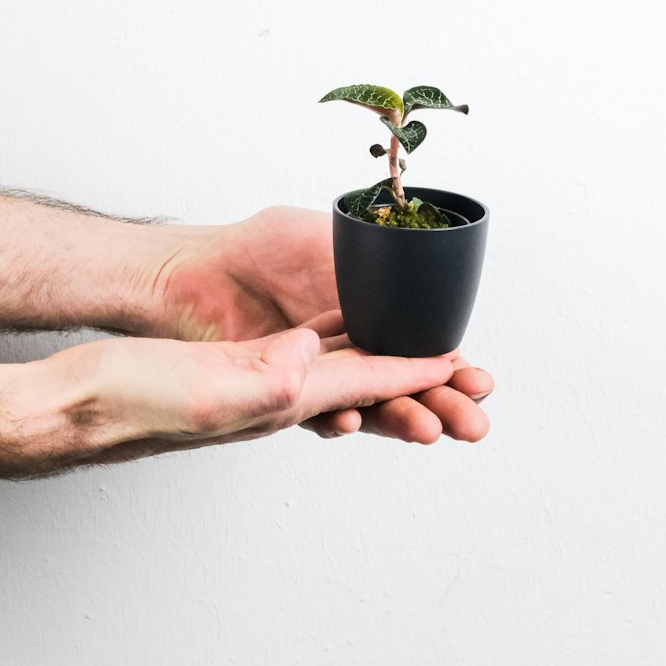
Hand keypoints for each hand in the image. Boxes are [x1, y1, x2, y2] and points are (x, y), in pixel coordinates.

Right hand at [22, 325, 456, 465]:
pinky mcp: (233, 364)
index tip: (461, 367)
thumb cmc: (128, 400)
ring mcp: (254, 381)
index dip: (415, 373)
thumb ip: (261, 378)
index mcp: (276, 398)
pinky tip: (342, 334)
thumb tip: (307, 355)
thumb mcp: (201, 389)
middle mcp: (274, 393)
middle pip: (364, 386)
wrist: (76, 403)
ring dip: (386, 367)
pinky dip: (335, 342)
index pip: (363, 383)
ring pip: (339, 371)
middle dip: (420, 388)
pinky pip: (301, 353)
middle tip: (471, 392)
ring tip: (428, 367)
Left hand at [146, 207, 493, 443]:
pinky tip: (350, 421)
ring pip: (365, 406)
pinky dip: (334, 417)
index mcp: (363, 315)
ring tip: (428, 429)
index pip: (414, 350)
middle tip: (471, 423)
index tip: (477, 381)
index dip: (447, 369)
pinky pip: (311, 412)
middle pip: (400, 386)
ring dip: (399, 419)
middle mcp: (342, 351)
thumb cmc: (249, 249)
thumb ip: (362, 256)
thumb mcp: (319, 236)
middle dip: (440, 406)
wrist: (187, 272)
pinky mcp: (277, 392)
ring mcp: (311, 374)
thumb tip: (411, 273)